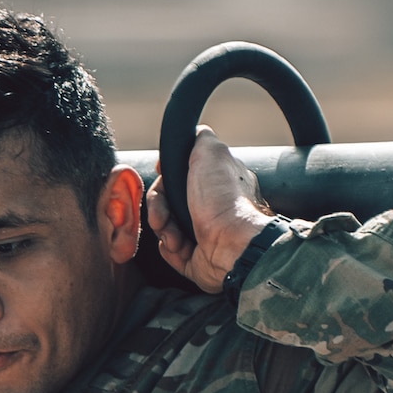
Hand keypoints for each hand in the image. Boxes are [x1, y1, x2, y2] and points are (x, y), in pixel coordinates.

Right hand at [144, 126, 274, 293]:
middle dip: (159, 206)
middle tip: (163, 213)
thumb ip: (201, 137)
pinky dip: (169, 248)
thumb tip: (194, 133)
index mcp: (217, 184)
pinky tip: (179, 246)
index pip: (180, 175)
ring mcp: (204, 235)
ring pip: (165, 226)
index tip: (162, 175)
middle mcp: (212, 209)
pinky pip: (170, 251)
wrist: (233, 246)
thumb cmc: (225, 202)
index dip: (166, 177)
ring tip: (174, 236)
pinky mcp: (198, 259)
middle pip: (168, 201)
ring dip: (163, 228)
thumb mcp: (212, 153)